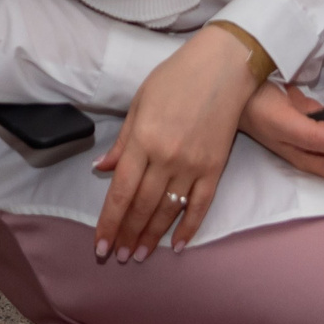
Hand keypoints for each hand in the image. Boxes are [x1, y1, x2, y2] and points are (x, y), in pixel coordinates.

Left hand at [91, 27, 262, 259]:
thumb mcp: (139, 104)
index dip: (109, 223)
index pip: (120, 193)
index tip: (100, 245)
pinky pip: (200, 205)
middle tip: (116, 257)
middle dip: (126, 236)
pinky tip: (178, 245)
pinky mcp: (215, 167)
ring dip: (151, 237)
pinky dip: (189, 228)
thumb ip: (122, 142)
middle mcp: (166, 158)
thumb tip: (102, 169)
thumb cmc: (176, 78)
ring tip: (138, 256)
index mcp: (142, 141)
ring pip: (168, 212)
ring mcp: (193, 165)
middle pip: (141, 207)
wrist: (223, 66)